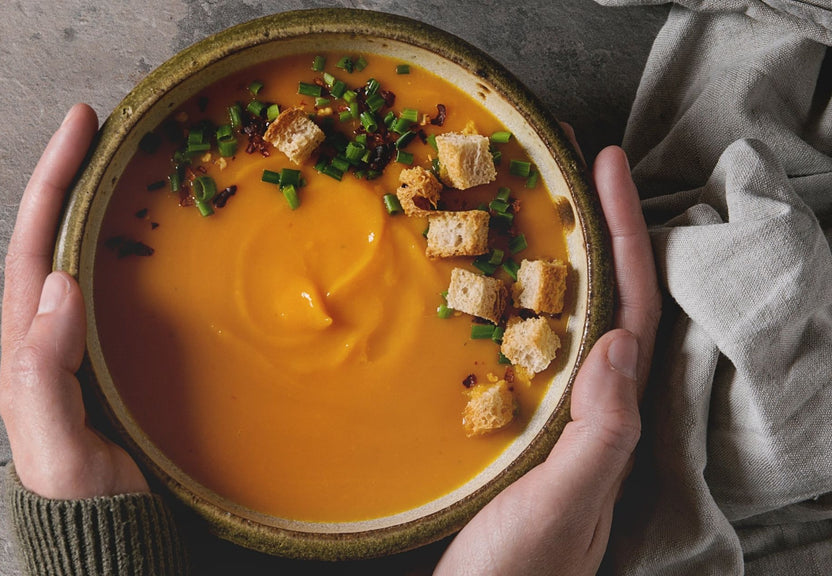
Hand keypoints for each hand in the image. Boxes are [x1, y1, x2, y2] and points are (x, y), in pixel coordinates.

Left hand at [0, 104, 149, 499]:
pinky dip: (126, 247)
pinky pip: (114, 286)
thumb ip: (45, 375)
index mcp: (27, 350)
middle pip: (51, 237)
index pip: (33, 247)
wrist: (108, 535)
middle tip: (99, 124)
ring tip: (125, 161)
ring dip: (96, 204)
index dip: (51, 184)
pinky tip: (153, 235)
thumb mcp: (56, 448)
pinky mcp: (112, 356)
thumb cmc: (84, 498)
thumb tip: (61, 284)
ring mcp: (79, 344)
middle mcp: (46, 336)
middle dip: (69, 176)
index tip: (79, 128)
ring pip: (81, 256)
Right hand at [434, 143, 661, 574]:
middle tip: (574, 165)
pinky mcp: (517, 426)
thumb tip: (619, 340)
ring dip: (561, 255)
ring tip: (539, 204)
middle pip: (607, 299)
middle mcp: (592, 409)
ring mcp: (554, 416)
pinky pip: (529, 346)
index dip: (623, 233)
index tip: (603, 167)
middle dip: (600, 227)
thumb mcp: (561, 506)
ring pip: (567, 318)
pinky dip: (520, 300)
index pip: (630, 308)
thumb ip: (600, 433)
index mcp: (611, 419)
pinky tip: (493, 282)